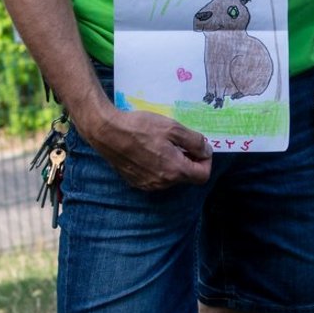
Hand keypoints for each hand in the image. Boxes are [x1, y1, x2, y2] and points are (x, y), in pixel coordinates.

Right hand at [90, 107, 212, 190]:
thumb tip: (206, 151)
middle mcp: (162, 183)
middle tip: (182, 141)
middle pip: (187, 177)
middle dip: (190, 160)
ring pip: (171, 178)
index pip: (203, 175)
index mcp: (174, 171)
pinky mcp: (136, 182)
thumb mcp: (173, 128)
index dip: (206, 160)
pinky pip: (156, 178)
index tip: (200, 147)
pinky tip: (151, 150)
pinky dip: (160, 166)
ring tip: (165, 144)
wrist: (107, 132)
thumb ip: (194, 141)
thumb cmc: (140, 127)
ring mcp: (148, 185)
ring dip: (175, 163)